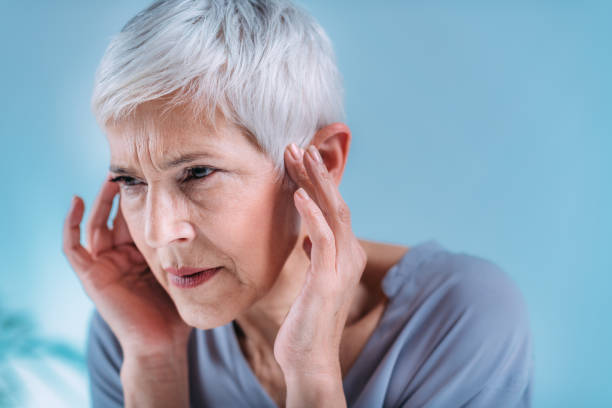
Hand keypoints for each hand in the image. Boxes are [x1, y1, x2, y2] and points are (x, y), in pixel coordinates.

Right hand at [62, 175, 191, 356]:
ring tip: (111, 177)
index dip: (141, 197)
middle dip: (121, 193)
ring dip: (100, 201)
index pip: (136, 218)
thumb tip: (216, 221)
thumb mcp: (183, 270)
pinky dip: (71, 223)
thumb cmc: (175, 310)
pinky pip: (72, 246)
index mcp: (141, 254)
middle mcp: (121, 257)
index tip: (154, 174)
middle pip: (115, 217)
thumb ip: (188, 250)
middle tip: (132, 168)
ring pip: (95, 224)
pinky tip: (77, 200)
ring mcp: (104, 265)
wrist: (162, 342)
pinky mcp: (90, 275)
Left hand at [273, 143, 367, 378]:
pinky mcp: (328, 279)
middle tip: (297, 145)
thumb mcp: (313, 279)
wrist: (309, 358)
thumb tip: (307, 236)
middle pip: (336, 202)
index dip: (317, 180)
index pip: (333, 207)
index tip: (298, 157)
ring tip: (299, 156)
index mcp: (345, 252)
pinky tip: (298, 194)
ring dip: (315, 183)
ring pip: (334, 213)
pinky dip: (311, 214)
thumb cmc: (306, 319)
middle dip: (316, 172)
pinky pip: (322, 239)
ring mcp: (341, 266)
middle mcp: (350, 254)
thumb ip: (315, 254)